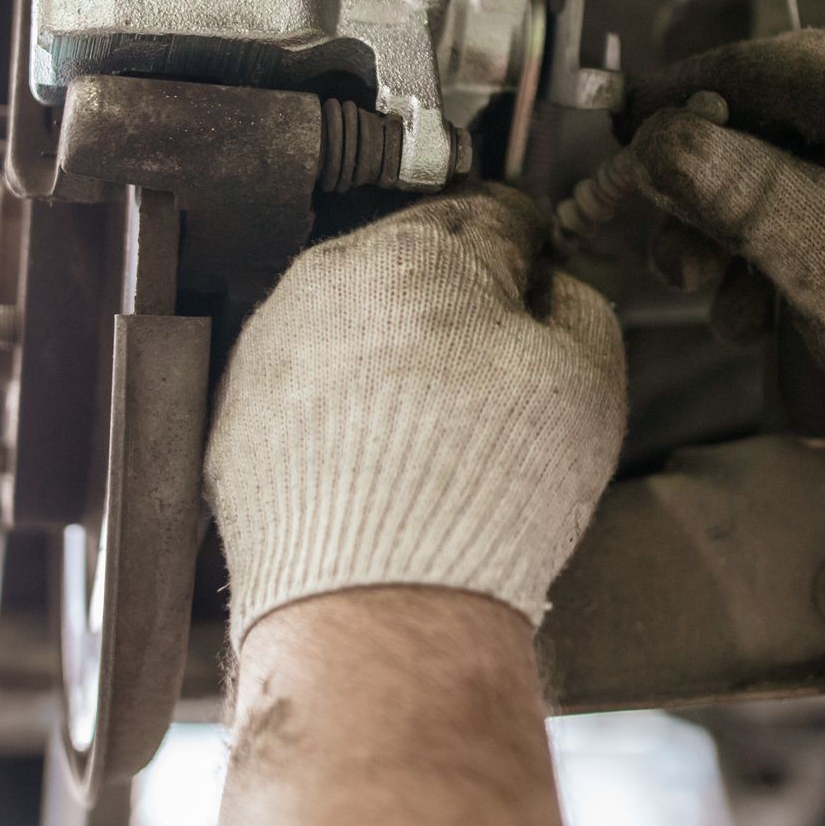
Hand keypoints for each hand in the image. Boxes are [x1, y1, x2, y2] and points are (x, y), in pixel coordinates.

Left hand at [204, 185, 626, 647]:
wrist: (378, 609)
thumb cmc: (482, 493)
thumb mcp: (587, 380)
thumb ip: (582, 304)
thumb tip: (560, 289)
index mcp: (419, 251)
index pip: (493, 216)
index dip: (532, 253)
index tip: (543, 280)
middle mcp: (327, 282)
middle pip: (413, 264)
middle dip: (459, 301)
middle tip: (501, 371)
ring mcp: (271, 349)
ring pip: (353, 322)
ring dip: (395, 350)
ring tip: (441, 429)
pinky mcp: (236, 418)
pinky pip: (307, 386)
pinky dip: (344, 407)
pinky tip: (384, 459)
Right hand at [632, 30, 824, 491]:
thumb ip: (731, 184)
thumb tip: (649, 136)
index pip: (788, 62)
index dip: (696, 88)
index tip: (625, 120)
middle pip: (785, 127)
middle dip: (715, 191)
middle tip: (675, 252)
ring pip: (796, 186)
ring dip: (741, 243)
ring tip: (728, 309)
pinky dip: (782, 272)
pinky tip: (764, 326)